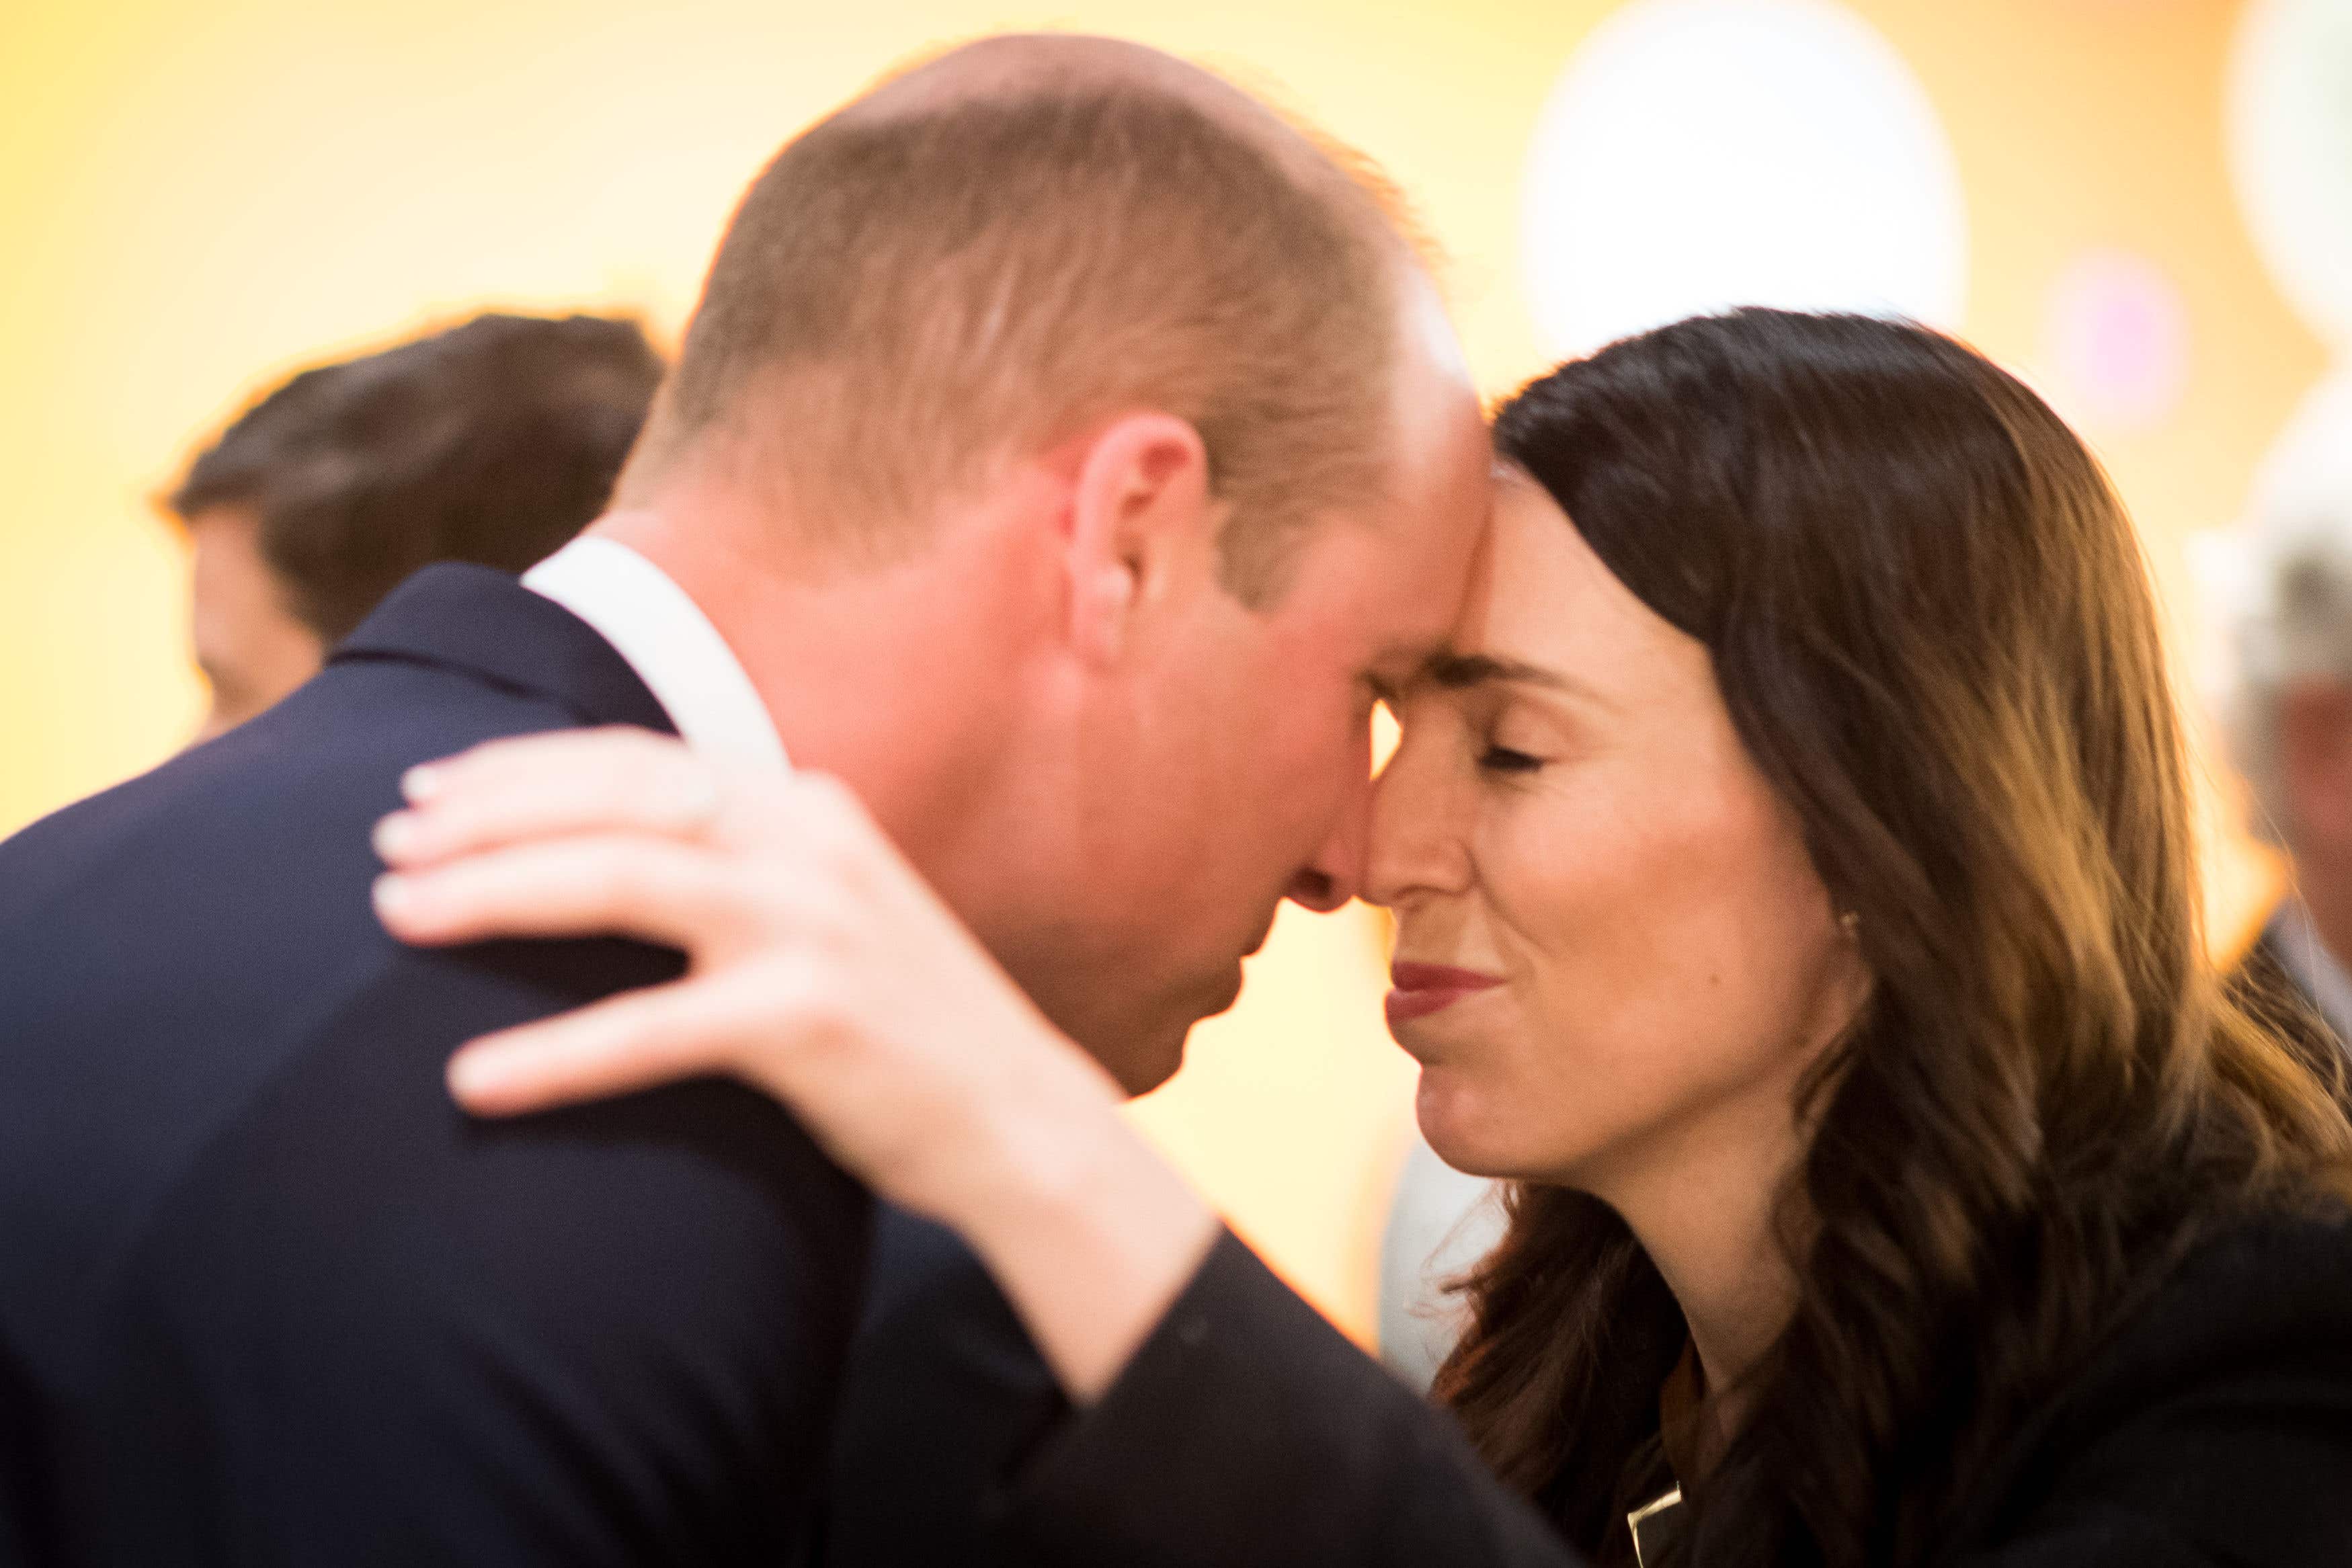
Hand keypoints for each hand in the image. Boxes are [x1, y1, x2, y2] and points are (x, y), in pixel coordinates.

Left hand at [372, 728, 1215, 1397]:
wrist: (1019, 1119)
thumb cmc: (903, 1026)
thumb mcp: (829, 911)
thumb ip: (740, 867)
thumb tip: (603, 856)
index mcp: (805, 808)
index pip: (641, 760)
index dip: (525, 767)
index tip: (431, 791)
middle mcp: (807, 844)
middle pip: (616, 800)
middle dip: (488, 813)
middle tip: (389, 846)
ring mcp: (814, 925)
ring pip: (622, 881)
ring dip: (495, 893)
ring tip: (395, 917)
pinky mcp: (811, 1019)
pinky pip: (653, 1031)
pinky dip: (556, 1056)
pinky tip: (476, 1081)